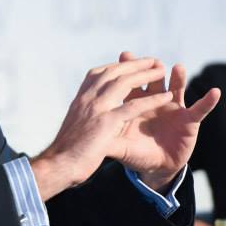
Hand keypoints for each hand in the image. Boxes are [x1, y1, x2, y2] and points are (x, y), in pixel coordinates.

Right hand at [31, 57, 175, 199]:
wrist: (58, 165)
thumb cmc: (65, 150)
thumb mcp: (75, 124)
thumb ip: (85, 114)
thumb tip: (89, 113)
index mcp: (81, 98)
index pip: (100, 73)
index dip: (118, 67)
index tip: (131, 64)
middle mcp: (87, 98)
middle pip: (114, 72)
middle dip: (134, 64)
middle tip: (152, 61)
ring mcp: (96, 108)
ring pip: (124, 82)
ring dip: (145, 75)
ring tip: (161, 70)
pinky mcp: (106, 123)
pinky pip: (134, 106)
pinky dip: (152, 100)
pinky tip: (167, 96)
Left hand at [112, 52, 219, 191]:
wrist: (156, 167)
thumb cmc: (136, 153)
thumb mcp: (119, 146)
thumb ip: (106, 139)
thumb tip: (84, 136)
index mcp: (134, 104)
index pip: (130, 83)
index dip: (127, 69)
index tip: (123, 54)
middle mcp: (154, 100)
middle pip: (153, 80)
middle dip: (151, 69)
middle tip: (150, 59)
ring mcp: (173, 107)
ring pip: (176, 88)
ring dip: (178, 78)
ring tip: (177, 68)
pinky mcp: (189, 119)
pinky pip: (200, 108)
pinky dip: (208, 101)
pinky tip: (215, 92)